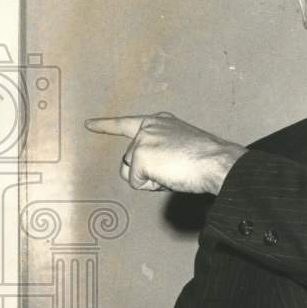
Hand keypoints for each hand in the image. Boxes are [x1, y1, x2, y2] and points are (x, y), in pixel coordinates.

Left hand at [84, 112, 246, 193]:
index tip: (89, 124)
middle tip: (175, 170)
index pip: (127, 123)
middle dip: (147, 172)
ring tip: (174, 172)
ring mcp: (142, 140)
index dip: (106, 125)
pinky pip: (138, 183)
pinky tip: (170, 176)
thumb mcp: (181, 145)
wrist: (217, 162)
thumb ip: (162, 149)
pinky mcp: (140, 156)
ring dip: (151, 179)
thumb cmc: (207, 158)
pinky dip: (153, 186)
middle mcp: (147, 126)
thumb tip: (150, 170)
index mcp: (159, 121)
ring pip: (131, 172)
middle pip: (130, 159)